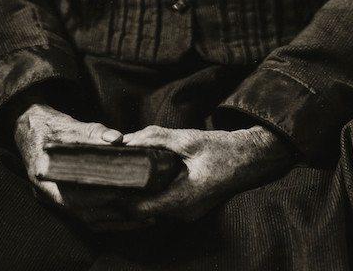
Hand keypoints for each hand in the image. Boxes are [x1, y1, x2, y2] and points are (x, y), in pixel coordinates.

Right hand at [13, 103, 142, 229]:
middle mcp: (48, 196)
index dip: (97, 198)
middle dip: (115, 214)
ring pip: (89, 219)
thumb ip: (94, 133)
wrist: (30, 128)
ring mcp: (56, 201)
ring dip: (117, 220)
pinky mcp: (67, 201)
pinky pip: (90, 216)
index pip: (71, 198)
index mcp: (44, 177)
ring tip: (145, 216)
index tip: (121, 192)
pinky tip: (132, 215)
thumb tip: (117, 139)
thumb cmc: (49, 126)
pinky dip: (110, 218)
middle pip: (84, 214)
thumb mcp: (70, 126)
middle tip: (143, 207)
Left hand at [117, 124, 296, 223]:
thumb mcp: (187, 139)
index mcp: (182, 199)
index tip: (102, 183)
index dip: (118, 198)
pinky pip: (162, 206)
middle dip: (123, 196)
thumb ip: (156, 139)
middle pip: (142, 212)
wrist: (251, 159)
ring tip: (118, 177)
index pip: (138, 210)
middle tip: (104, 178)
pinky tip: (141, 179)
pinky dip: (150, 195)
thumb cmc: (222, 149)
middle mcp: (182, 213)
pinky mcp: (190, 208)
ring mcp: (187, 214)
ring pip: (151, 210)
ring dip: (136, 196)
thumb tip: (126, 140)